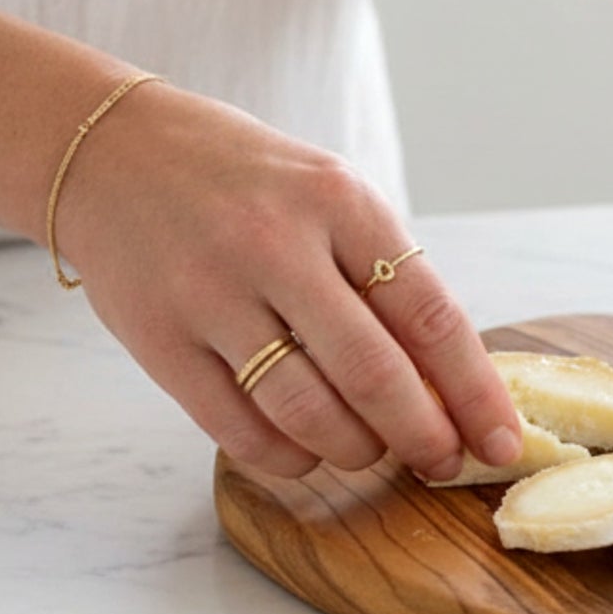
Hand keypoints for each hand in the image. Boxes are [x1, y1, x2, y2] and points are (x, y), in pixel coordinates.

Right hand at [50, 84, 522, 478]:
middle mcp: (276, 245)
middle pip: (374, 374)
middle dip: (422, 436)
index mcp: (339, 202)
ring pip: (306, 410)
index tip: (502, 441)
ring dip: (355, 450)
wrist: (110, 150)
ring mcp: (211, 294)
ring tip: (370, 451)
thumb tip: (446, 382)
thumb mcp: (327, 192)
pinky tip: (305, 453)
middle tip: (442, 463)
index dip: (474, 392)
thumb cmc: (244, 181)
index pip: (431, 316)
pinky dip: (286, 457)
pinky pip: (237, 427)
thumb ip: (380, 274)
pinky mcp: (158, 339)